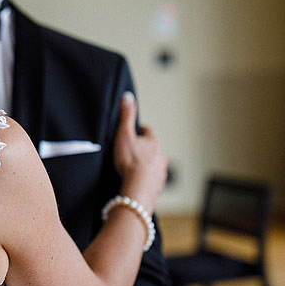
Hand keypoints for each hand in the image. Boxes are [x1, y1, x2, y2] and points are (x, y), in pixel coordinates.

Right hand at [112, 92, 166, 212]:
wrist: (138, 188)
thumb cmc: (130, 162)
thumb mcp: (124, 134)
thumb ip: (126, 116)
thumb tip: (128, 97)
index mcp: (152, 143)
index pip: (148, 132)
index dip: (141, 131)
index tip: (136, 132)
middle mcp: (160, 156)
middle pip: (153, 149)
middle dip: (145, 149)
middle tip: (134, 150)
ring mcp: (160, 172)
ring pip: (154, 165)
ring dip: (147, 165)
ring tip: (135, 168)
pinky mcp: (157, 186)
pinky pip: (152, 180)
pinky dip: (146, 179)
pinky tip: (137, 181)